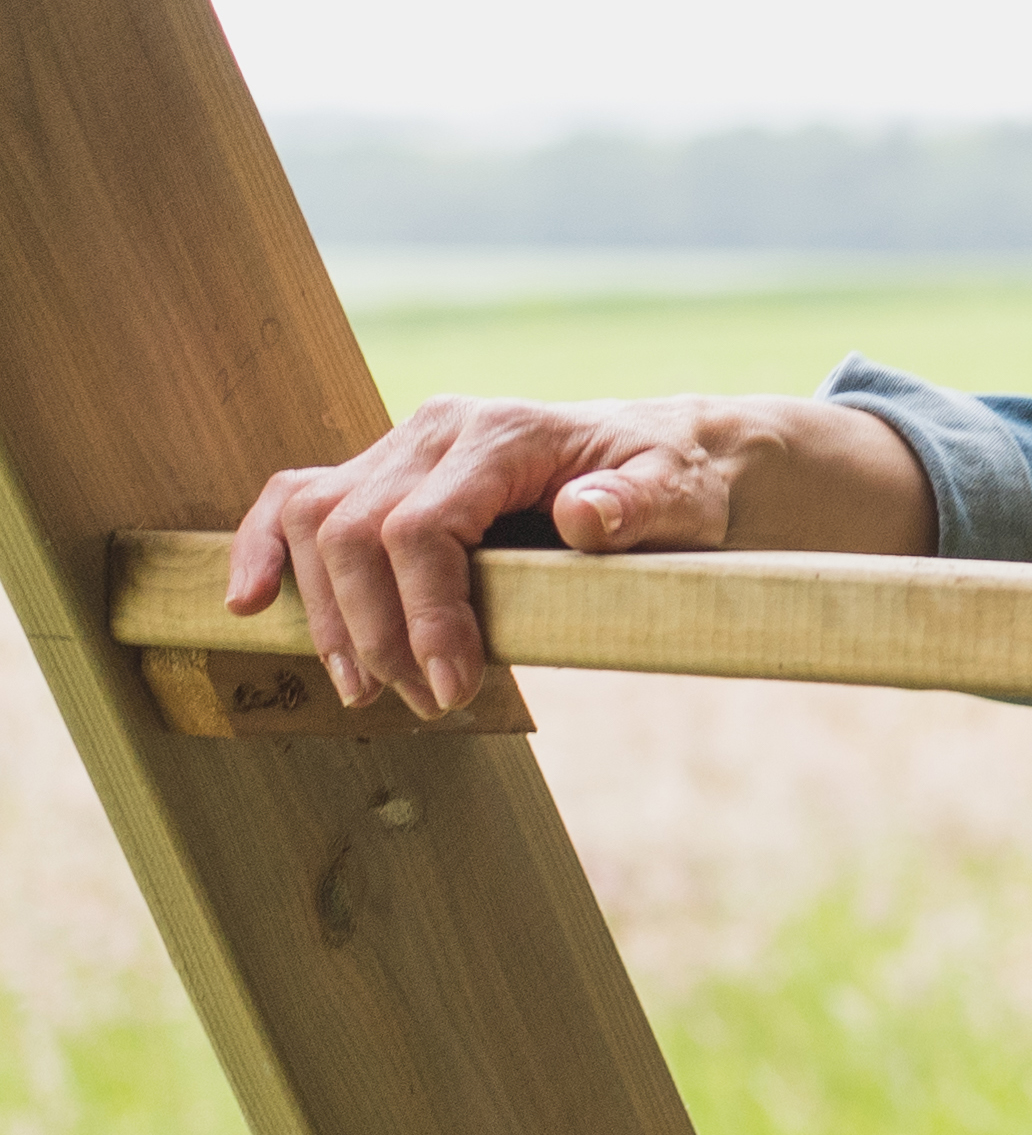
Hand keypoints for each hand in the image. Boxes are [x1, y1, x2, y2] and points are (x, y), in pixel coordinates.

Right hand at [227, 393, 930, 717]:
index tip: (453, 687)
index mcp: (503, 434)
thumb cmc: (676, 483)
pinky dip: (262, 549)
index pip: (422, 525)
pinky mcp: (381, 473)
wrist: (665, 454)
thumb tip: (586, 514)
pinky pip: (295, 499)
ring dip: (330, 615)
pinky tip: (247, 603)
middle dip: (378, 631)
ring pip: (315, 521)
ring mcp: (401, 446)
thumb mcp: (682, 496)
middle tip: (426, 704)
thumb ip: (639, 505)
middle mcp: (437, 430)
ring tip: (368, 690)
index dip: (424, 614)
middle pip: (355, 531)